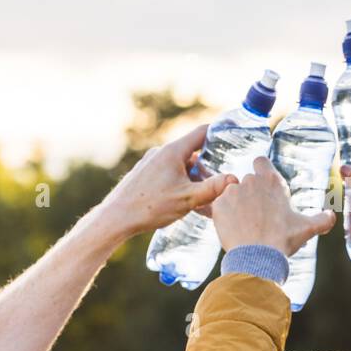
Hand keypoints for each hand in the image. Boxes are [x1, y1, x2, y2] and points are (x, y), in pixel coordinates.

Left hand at [101, 124, 237, 240]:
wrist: (115, 219)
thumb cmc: (150, 207)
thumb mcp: (188, 198)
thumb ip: (213, 188)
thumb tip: (234, 180)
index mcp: (172, 152)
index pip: (201, 133)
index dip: (219, 132)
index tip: (233, 132)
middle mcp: (160, 153)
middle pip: (192, 152)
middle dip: (207, 165)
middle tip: (220, 180)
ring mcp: (149, 164)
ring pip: (179, 165)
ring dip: (192, 177)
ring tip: (201, 197)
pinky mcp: (142, 175)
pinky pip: (167, 174)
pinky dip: (179, 182)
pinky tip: (181, 202)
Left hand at [211, 157, 335, 255]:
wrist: (257, 257)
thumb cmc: (283, 240)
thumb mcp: (307, 229)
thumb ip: (323, 220)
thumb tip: (331, 216)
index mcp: (271, 181)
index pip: (261, 161)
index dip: (260, 170)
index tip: (263, 184)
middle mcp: (250, 181)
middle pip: (247, 180)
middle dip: (250, 193)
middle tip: (257, 213)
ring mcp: (232, 193)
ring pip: (231, 193)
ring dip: (236, 203)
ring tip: (244, 223)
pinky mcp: (218, 206)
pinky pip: (219, 206)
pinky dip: (224, 215)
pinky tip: (233, 228)